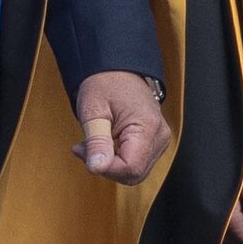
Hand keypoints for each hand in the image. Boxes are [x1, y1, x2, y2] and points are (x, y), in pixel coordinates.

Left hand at [71, 70, 169, 184]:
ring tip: (92, 143)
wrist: (118, 70)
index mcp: (148, 127)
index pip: (130, 167)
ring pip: (134, 172)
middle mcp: (160, 136)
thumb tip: (96, 168)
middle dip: (105, 167)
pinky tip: (104, 144)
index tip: (83, 151)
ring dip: (109, 165)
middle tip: (84, 147)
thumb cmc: (105, 84)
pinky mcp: (155, 143)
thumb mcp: (94, 110)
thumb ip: (96, 141)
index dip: (105, 168)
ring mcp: (160, 140)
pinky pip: (136, 163)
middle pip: (134, 174)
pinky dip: (116, 160)